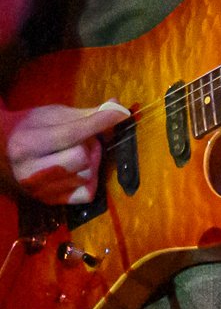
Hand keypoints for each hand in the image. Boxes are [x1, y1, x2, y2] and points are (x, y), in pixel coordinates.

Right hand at [3, 101, 130, 204]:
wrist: (2, 152)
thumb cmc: (29, 128)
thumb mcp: (51, 115)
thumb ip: (86, 114)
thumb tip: (117, 106)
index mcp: (26, 144)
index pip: (72, 134)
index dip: (99, 122)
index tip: (120, 113)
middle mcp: (30, 171)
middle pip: (82, 158)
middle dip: (90, 145)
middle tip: (83, 140)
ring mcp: (39, 190)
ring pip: (87, 175)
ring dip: (91, 162)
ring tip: (77, 153)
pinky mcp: (50, 202)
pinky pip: (88, 193)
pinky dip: (90, 180)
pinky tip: (79, 170)